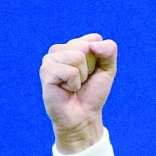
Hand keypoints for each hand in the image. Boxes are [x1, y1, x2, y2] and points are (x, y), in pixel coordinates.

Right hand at [39, 33, 117, 152]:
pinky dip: (74, 84)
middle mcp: (59, 49)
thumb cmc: (92, 93)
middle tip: (83, 80)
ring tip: (74, 85)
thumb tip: (94, 44)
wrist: (83, 116)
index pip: (95, 39)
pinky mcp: (46, 71)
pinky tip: (66, 89)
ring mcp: (50, 59)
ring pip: (78, 57)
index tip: (93, 72)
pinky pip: (70, 71)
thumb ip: (109, 52)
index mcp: (73, 45)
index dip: (100, 58)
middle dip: (91, 67)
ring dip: (82, 76)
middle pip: (86, 47)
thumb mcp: (108, 70)